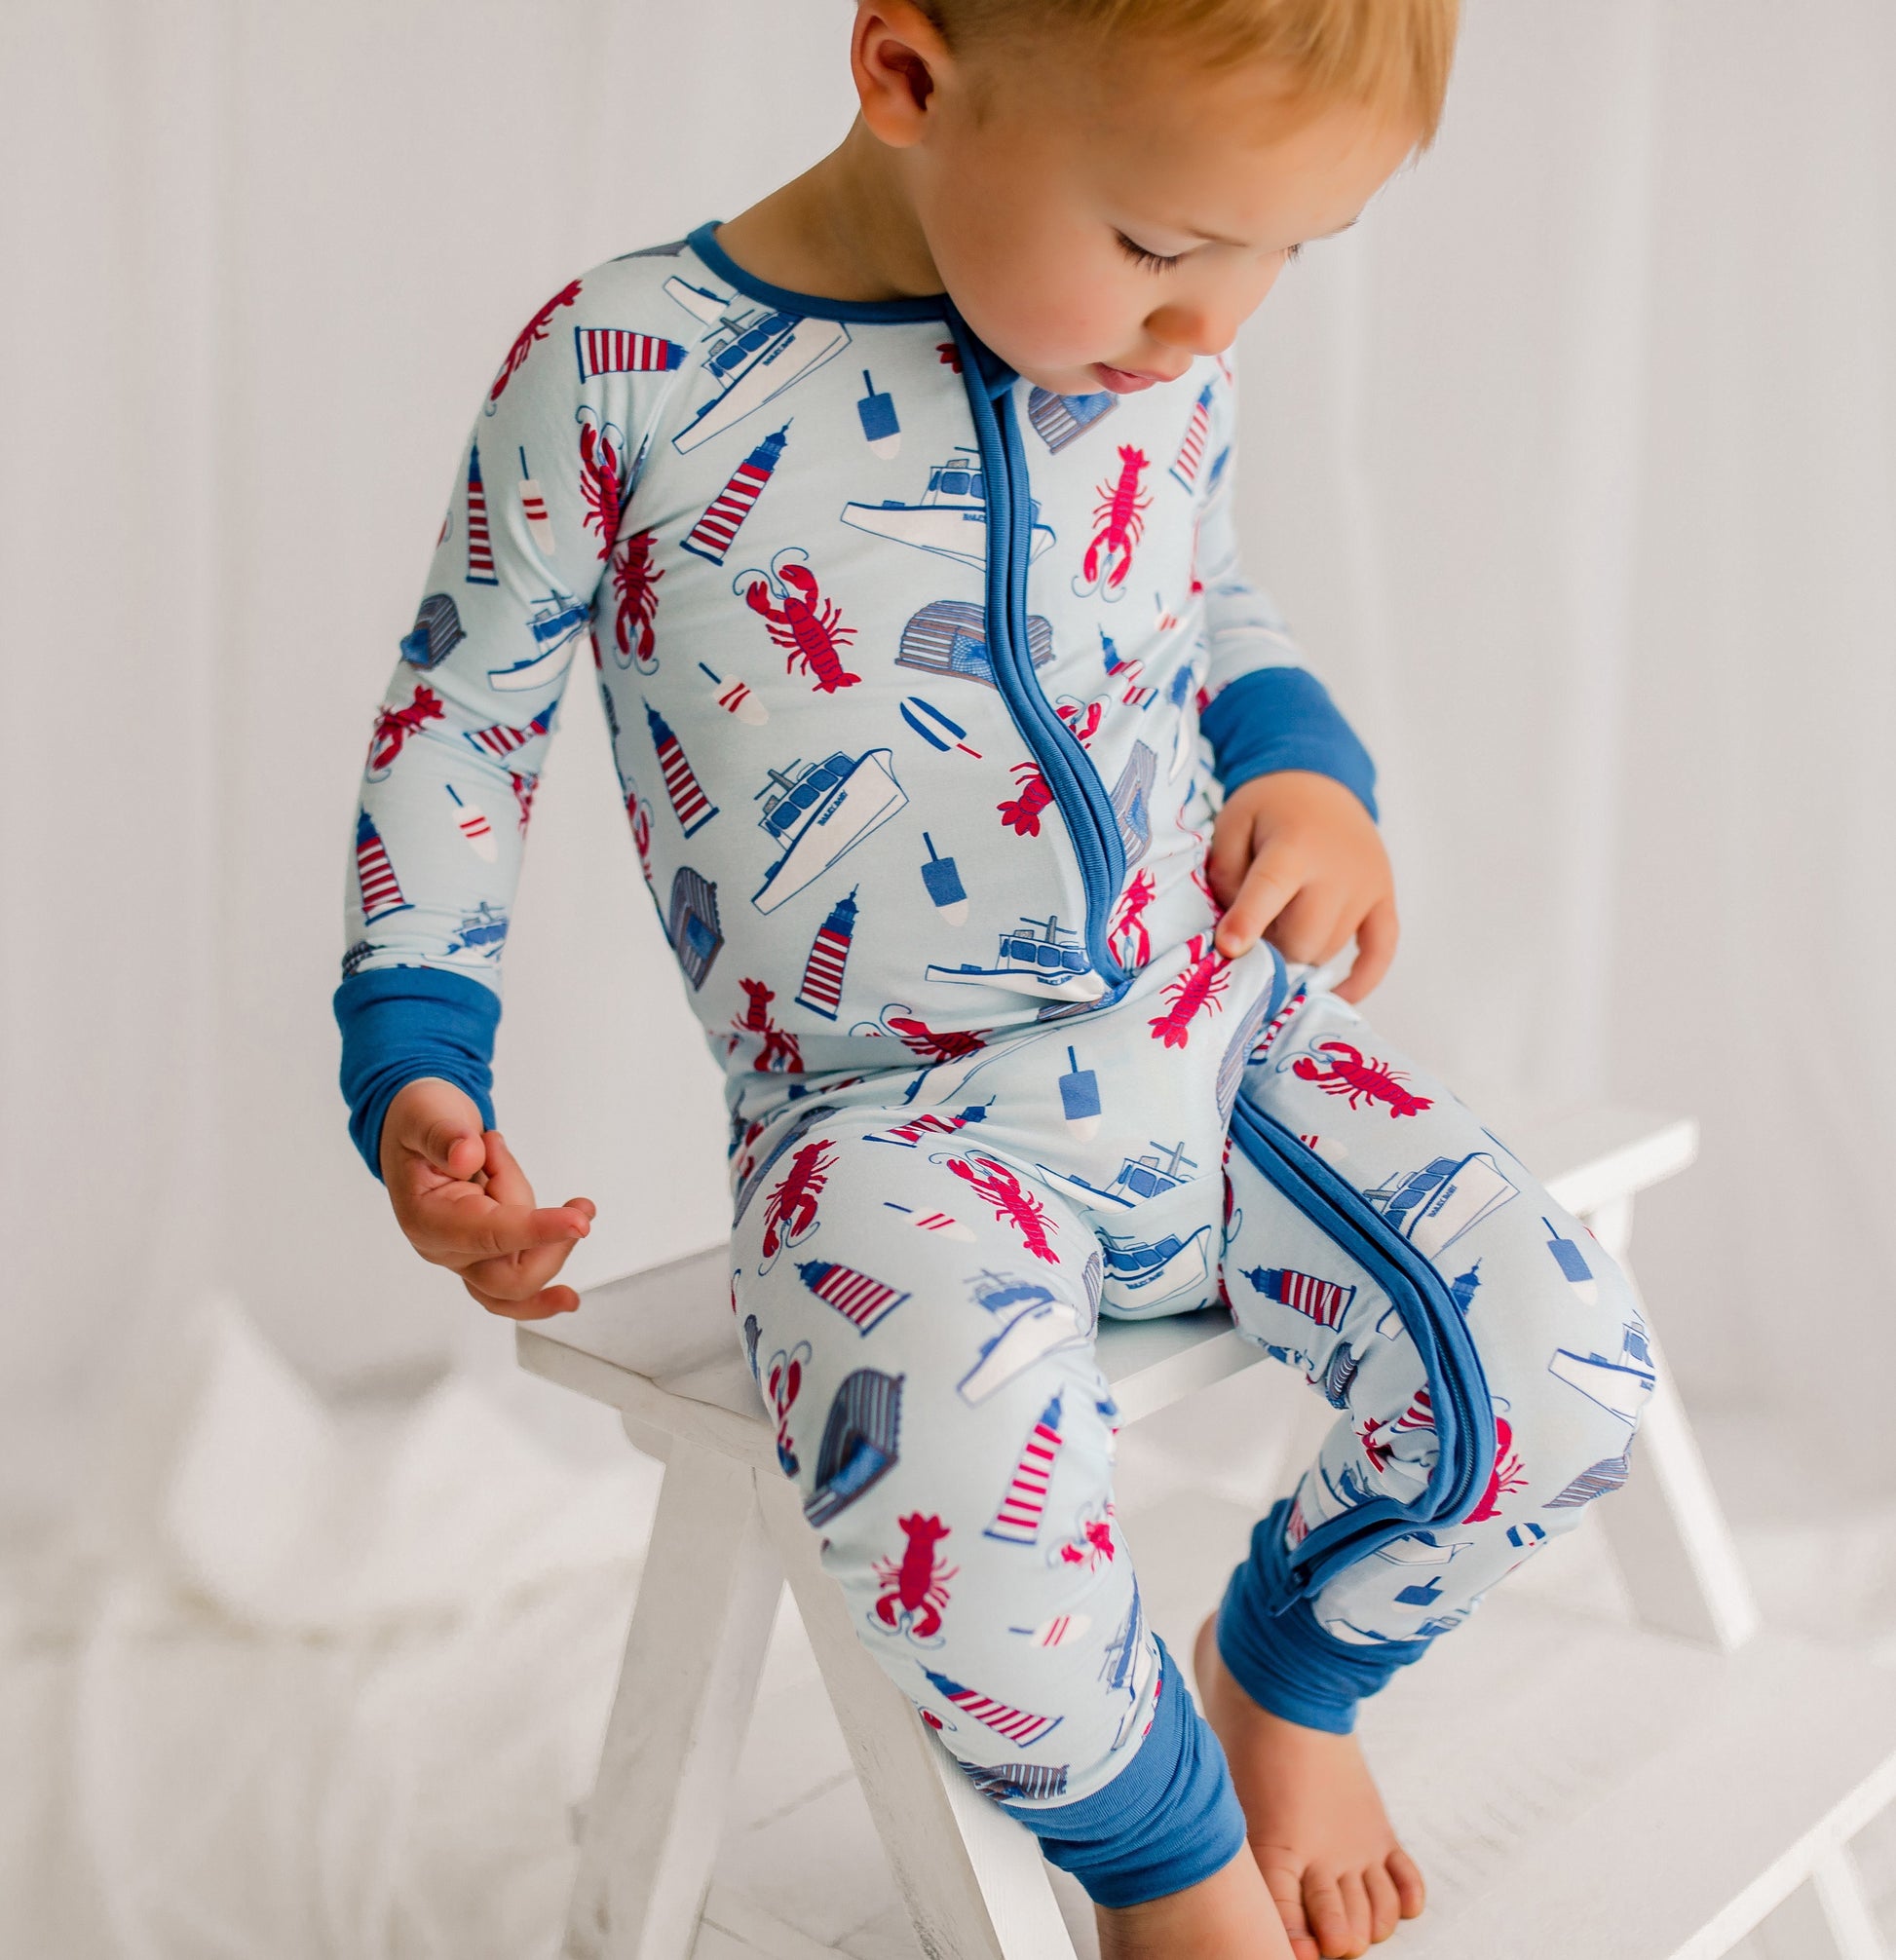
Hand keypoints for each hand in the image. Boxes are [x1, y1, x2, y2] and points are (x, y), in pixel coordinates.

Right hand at [379, 1077, 596, 1318]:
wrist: (421, 1131)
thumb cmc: (422, 1125)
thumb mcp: (425, 1115)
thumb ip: (442, 1136)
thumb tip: (466, 1156)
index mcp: (426, 1218)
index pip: (487, 1234)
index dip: (535, 1229)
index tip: (578, 1223)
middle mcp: (446, 1248)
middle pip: (508, 1279)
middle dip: (551, 1244)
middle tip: (579, 1206)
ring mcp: (468, 1256)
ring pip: (521, 1282)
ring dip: (555, 1250)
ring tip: (578, 1205)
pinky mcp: (488, 1255)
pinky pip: (520, 1285)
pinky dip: (548, 1269)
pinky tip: (571, 1257)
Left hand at [1207, 769, 1397, 1002]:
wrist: (1321, 782)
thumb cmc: (1269, 809)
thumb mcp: (1232, 823)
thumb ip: (1225, 873)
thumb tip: (1235, 931)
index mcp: (1294, 846)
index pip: (1270, 889)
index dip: (1248, 921)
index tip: (1229, 948)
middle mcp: (1338, 870)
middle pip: (1301, 938)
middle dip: (1269, 947)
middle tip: (1253, 929)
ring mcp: (1367, 888)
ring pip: (1327, 950)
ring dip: (1299, 950)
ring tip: (1283, 921)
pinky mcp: (1384, 900)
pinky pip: (1381, 953)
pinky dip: (1360, 980)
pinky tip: (1336, 996)